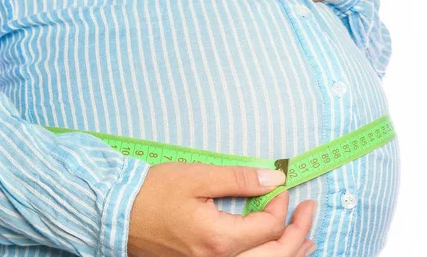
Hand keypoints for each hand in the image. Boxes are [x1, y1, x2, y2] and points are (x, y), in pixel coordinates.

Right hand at [127, 162, 317, 256]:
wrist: (116, 214)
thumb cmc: (153, 193)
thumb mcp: (198, 177)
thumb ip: (240, 179)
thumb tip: (276, 177)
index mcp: (219, 240)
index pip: (269, 227)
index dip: (281, 206)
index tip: (281, 188)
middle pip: (275, 255)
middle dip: (299, 232)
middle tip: (310, 209)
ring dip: (291, 252)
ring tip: (308, 238)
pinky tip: (277, 252)